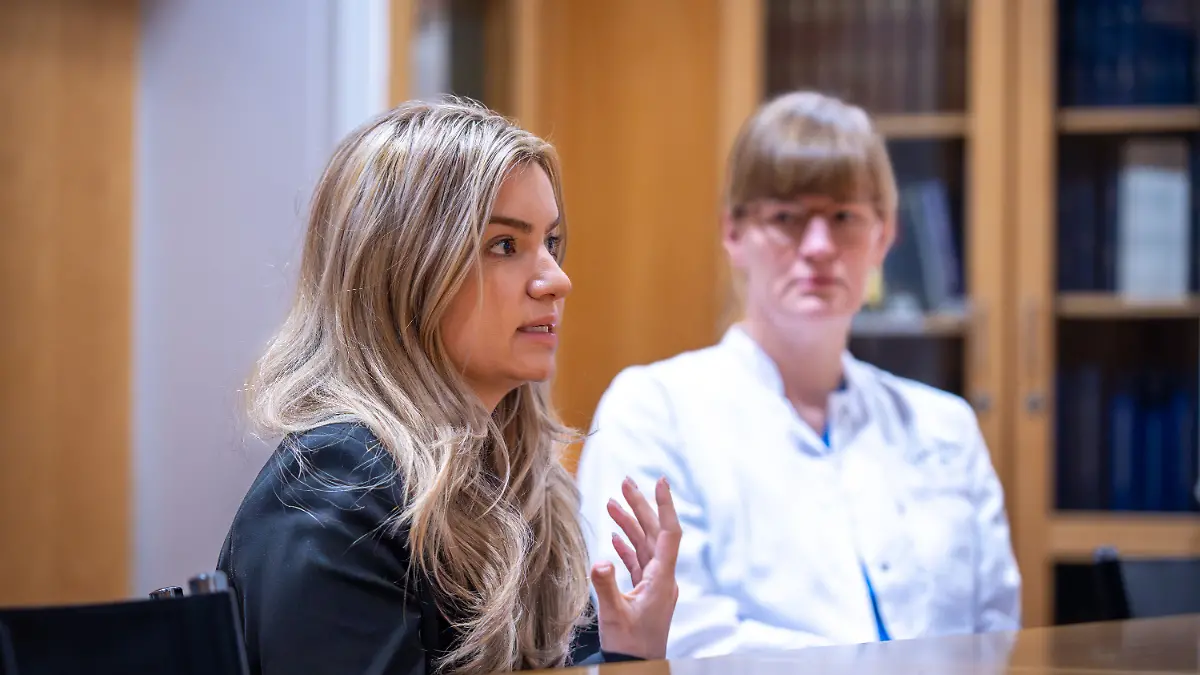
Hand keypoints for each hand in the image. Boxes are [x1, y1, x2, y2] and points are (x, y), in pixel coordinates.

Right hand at [590, 476, 680, 659]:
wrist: (636, 668)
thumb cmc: (630, 646)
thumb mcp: (615, 615)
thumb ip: (607, 586)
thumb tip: (600, 560)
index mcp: (662, 579)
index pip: (669, 534)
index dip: (665, 506)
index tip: (660, 481)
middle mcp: (662, 577)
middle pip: (654, 533)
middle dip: (640, 506)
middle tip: (624, 482)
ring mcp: (655, 584)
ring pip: (644, 545)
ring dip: (629, 523)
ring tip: (612, 502)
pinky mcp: (645, 592)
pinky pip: (638, 561)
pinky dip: (626, 546)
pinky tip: (614, 535)